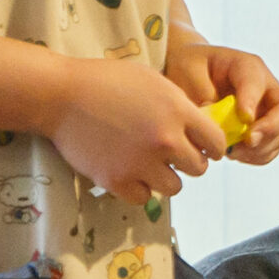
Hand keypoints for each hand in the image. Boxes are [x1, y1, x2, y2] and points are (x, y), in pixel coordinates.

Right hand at [51, 55, 224, 205]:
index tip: (204, 148)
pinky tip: (130, 172)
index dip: (212, 147)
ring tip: (149, 164)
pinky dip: (139, 188)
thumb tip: (198, 128)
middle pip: (198, 169)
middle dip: (189, 162)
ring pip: (174, 187)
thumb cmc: (106, 81)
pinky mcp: (117, 180)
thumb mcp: (153, 81)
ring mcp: (141, 163)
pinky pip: (144, 198)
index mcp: (178, 112)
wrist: (61, 95)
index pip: (217, 143)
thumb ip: (179, 105)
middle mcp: (165, 140)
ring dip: (165, 177)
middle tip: (172, 155)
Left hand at [165, 37, 278, 164]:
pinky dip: (254, 157)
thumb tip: (216, 122)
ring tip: (230, 150)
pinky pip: (269, 149)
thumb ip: (202, 95)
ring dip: (258, 148)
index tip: (244, 118)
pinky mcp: (261, 129)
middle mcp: (264, 88)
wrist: (190, 74)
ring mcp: (266, 110)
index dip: (253, 102)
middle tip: (248, 140)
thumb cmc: (190, 68)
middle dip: (271, 128)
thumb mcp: (187, 73)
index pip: (257, 83)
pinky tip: (234, 153)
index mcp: (246, 66)